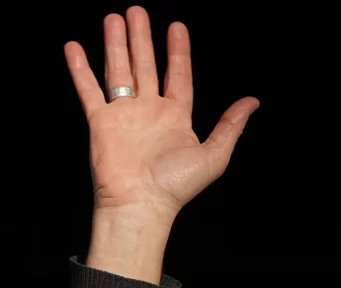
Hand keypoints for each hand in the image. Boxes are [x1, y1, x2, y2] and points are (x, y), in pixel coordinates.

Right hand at [64, 6, 258, 280]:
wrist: (142, 203)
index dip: (178, 52)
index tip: (177, 27)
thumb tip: (253, 101)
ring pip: (119, 71)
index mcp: (177, 118)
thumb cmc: (177, 185)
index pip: (179, 76)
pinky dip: (80, 69)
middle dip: (142, 39)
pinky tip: (74, 47)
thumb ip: (231, 125)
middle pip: (146, 66)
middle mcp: (150, 113)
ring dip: (116, 44)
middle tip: (137, 11)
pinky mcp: (101, 122)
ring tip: (114, 18)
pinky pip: (89, 90)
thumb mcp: (215, 154)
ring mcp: (125, 116)